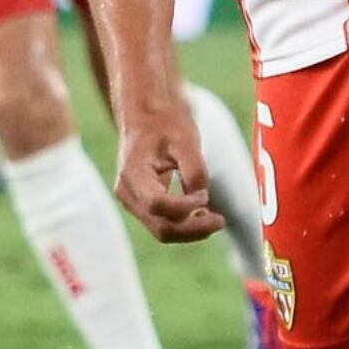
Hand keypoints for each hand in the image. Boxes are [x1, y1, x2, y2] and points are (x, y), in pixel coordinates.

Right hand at [109, 106, 224, 244]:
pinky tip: (202, 215)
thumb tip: (203, 201)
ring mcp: (132, 202)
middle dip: (193, 229)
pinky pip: (163, 224)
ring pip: (162, 231)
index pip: (158, 204)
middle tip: (220, 221)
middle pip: (161, 227)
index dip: (185, 207)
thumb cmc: (165, 123)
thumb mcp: (186, 140)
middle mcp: (127, 193)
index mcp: (133, 173)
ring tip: (215, 220)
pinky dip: (184, 225)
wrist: (146, 116)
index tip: (205, 196)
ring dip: (190, 231)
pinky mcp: (141, 205)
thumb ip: (195, 171)